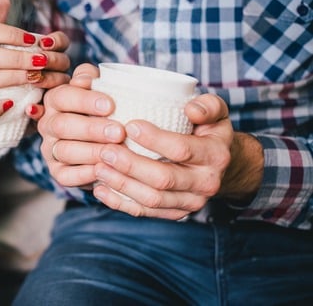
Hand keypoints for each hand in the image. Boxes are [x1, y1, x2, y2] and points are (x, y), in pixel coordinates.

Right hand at [37, 63, 125, 187]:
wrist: (105, 137)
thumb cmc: (103, 108)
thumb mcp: (98, 87)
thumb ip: (90, 78)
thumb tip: (85, 79)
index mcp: (55, 100)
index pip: (63, 97)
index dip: (85, 101)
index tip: (110, 105)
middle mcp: (48, 124)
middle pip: (62, 126)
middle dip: (92, 129)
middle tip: (118, 132)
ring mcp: (50, 149)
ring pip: (64, 151)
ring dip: (92, 152)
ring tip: (116, 152)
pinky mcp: (57, 171)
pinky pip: (66, 175)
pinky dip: (85, 174)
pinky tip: (104, 169)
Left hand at [92, 94, 237, 219]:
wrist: (221, 164)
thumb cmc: (208, 129)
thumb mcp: (216, 111)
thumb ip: (208, 105)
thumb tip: (190, 109)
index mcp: (215, 155)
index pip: (181, 149)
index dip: (154, 139)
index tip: (129, 126)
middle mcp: (206, 183)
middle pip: (163, 179)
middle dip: (131, 165)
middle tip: (105, 151)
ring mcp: (191, 202)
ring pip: (152, 199)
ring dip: (121, 185)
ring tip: (98, 168)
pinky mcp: (176, 213)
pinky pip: (145, 212)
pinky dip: (119, 202)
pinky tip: (100, 189)